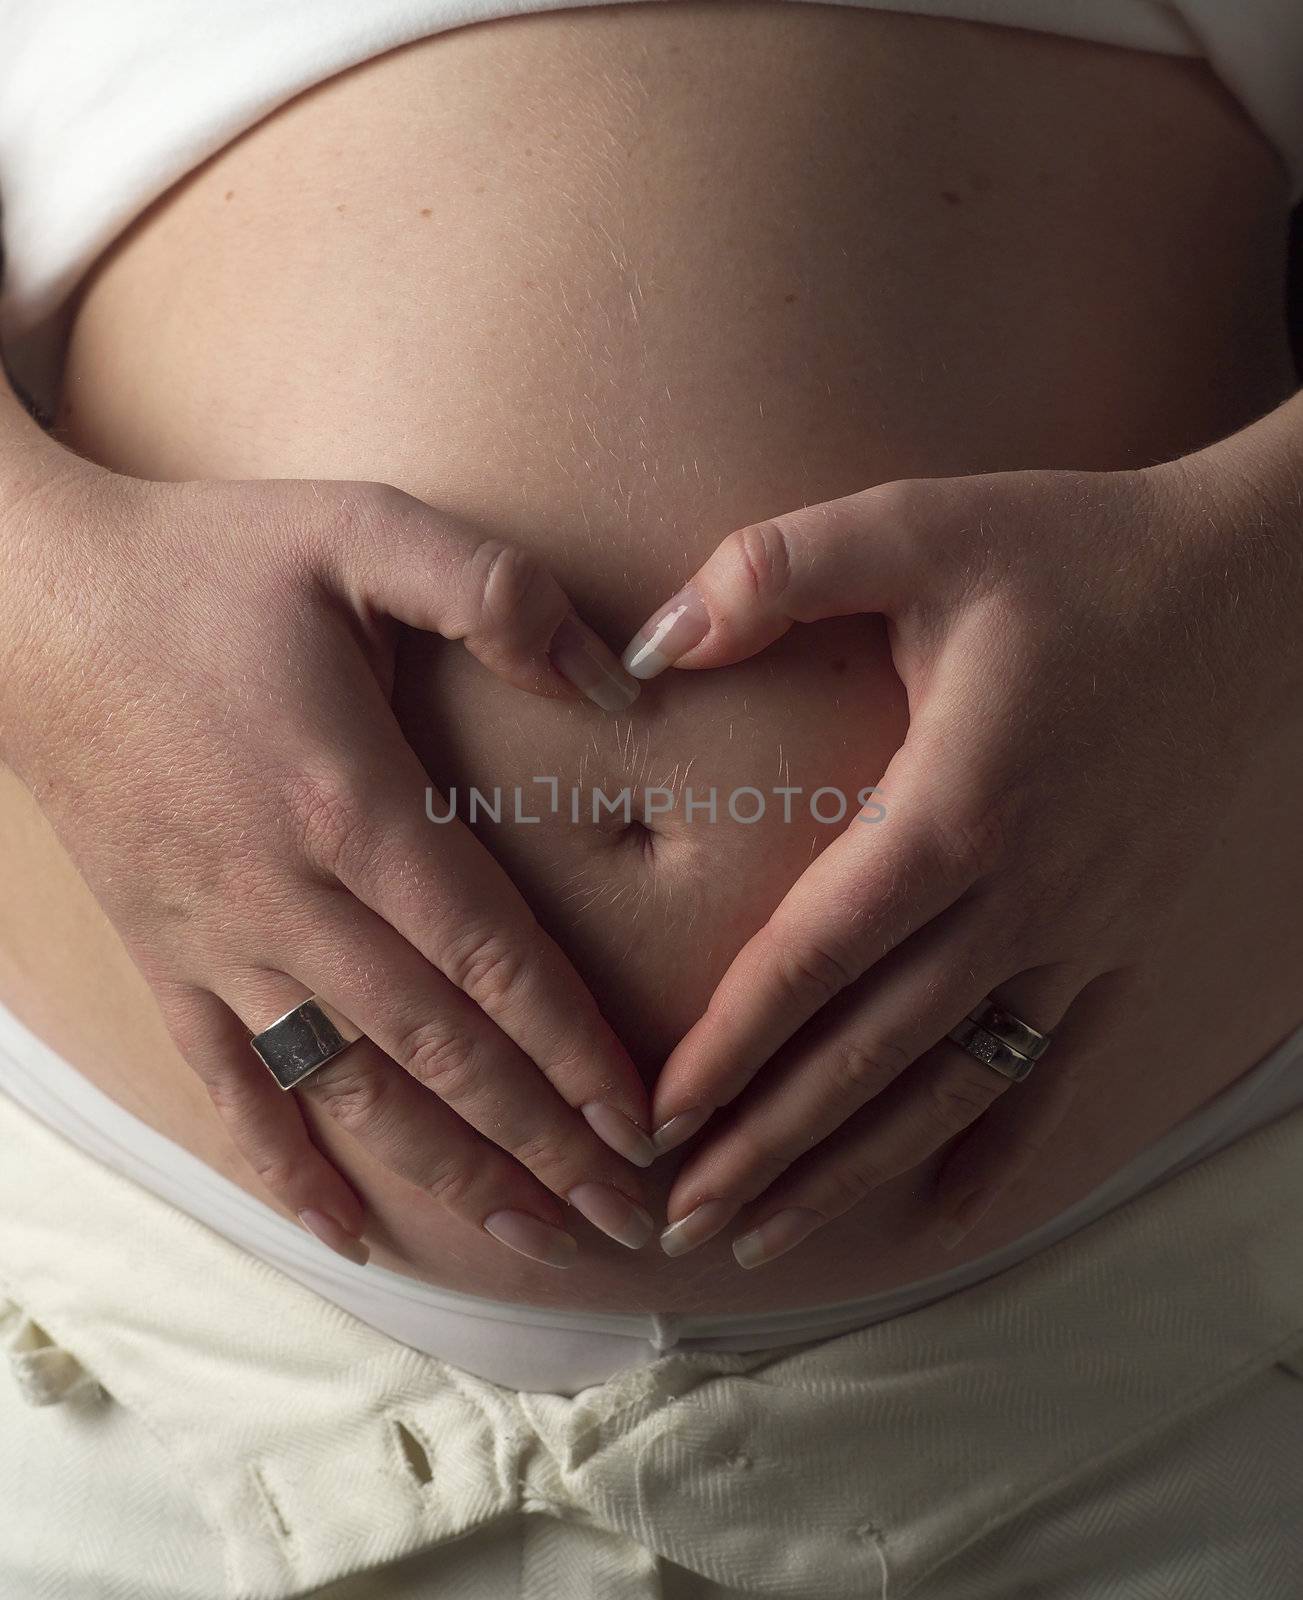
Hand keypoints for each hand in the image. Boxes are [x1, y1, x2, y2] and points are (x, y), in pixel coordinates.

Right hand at [0, 462, 655, 1266]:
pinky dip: (286, 1166)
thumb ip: (492, 590)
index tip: (642, 1122)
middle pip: (439, 1050)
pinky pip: (230, 1086)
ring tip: (533, 1241)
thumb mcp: (357, 528)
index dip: (573, 1049)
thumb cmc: (205, 563)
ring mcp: (219, 942)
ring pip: (351, 1091)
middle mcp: (287, 898)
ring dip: (448, 1175)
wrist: (28, 607)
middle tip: (626, 1214)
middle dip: (542, 1142)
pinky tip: (346, 1233)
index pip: (490, 957)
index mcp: (350, 802)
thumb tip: (616, 681)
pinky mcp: (165, 957)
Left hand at [626, 451, 1294, 1266]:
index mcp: (953, 809)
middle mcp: (1020, 898)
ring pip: (950, 1087)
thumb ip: (776, 570)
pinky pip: (1061, 1075)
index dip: (726, 1049)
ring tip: (768, 1234)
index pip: (811, 960)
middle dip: (766, 1145)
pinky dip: (1001, 1152)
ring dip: (853, 1169)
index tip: (655, 1120)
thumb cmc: (1088, 553)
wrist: (1267, 591)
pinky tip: (947, 1213)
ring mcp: (1086, 936)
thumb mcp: (924, 527)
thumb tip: (652, 640)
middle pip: (867, 1053)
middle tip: (680, 1219)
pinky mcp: (1135, 946)